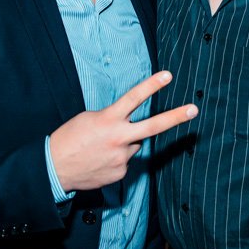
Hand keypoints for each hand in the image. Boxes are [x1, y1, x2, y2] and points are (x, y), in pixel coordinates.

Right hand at [49, 71, 196, 191]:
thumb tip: (129, 128)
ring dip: (123, 143)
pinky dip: (116, 158)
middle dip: (175, 117)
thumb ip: (113, 120)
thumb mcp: (89, 119)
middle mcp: (118, 138)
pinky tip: (100, 160)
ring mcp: (121, 158)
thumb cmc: (69, 139)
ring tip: (101, 148)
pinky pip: (125, 161)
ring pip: (134, 144)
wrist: (54, 168)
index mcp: (108, 120)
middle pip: (153, 126)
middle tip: (194, 109)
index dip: (152, 85)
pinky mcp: (120, 173)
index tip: (168, 75)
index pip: (134, 98)